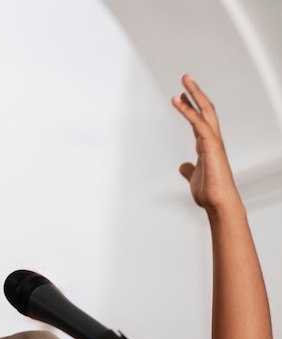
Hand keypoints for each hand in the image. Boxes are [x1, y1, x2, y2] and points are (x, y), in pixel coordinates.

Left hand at [172, 74, 240, 211]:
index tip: (181, 96)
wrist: (218, 203)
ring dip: (194, 94)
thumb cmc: (210, 192)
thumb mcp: (193, 177)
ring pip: (205, 111)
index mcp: (207, 146)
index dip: (190, 108)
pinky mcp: (211, 145)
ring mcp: (213, 141)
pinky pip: (198, 123)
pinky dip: (187, 111)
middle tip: (185, 78)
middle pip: (205, 110)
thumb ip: (189, 169)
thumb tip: (183, 165)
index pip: (199, 121)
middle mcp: (212, 140)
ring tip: (184, 79)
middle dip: (196, 93)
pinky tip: (176, 101)